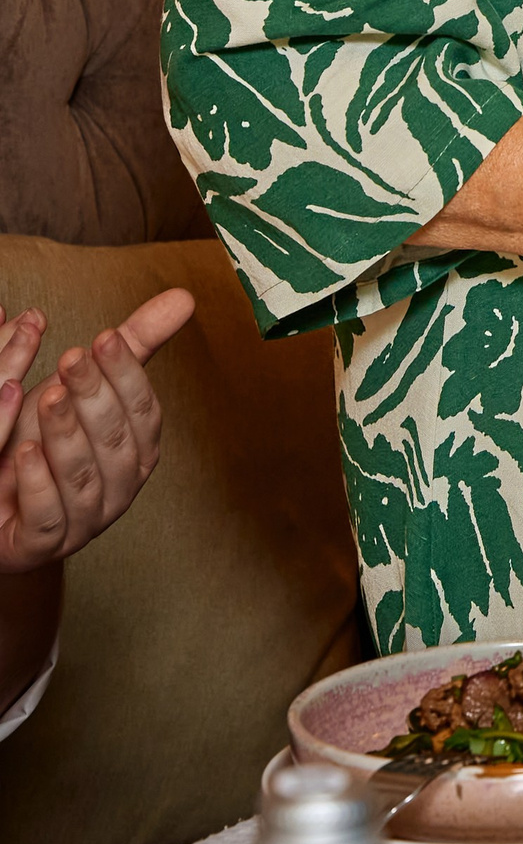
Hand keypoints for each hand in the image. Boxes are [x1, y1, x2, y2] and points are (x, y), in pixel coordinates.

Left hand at [0, 287, 194, 572]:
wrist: (1, 497)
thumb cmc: (46, 435)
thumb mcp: (89, 384)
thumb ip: (133, 344)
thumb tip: (184, 297)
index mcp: (138, 449)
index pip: (143, 410)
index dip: (126, 374)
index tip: (103, 338)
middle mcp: (119, 489)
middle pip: (116, 443)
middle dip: (94, 397)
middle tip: (69, 358)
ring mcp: (84, 523)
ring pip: (85, 481)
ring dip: (65, 435)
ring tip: (46, 397)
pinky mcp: (42, 546)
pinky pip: (48, 519)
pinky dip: (37, 484)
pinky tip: (23, 452)